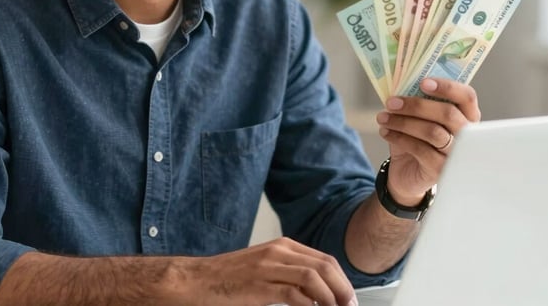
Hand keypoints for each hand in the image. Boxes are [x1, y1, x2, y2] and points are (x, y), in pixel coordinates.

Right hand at [187, 237, 357, 305]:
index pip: (325, 260)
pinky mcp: (259, 284)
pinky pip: (295, 293)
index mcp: (282, 246)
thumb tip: (317, 293)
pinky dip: (310, 305)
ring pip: (314, 277)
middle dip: (344, 290)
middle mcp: (278, 252)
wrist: (197, 279)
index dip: (343, 281)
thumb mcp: (263, 268)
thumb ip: (289, 273)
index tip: (350, 300)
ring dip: (332, 298)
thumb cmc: (228, 278)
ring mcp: (268, 266)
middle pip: (325, 266)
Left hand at [376, 77, 480, 204]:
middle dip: (417, 105)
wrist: (408, 171)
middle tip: (391, 102)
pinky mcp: (441, 169)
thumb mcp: (418, 117)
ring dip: (403, 122)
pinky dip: (399, 138)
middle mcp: (467, 134)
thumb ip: (418, 101)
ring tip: (383, 118)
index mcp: (466, 115)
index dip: (447, 87)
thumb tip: (402, 84)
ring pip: (433, 132)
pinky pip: (420, 150)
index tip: (423, 83)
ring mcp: (456, 153)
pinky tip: (385, 132)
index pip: (467, 97)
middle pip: (448, 113)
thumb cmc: (416, 138)